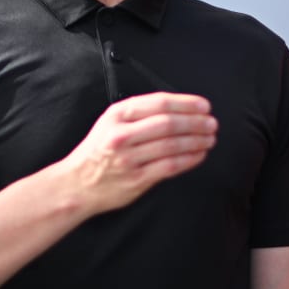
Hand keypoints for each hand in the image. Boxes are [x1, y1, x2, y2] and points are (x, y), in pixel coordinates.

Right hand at [62, 93, 215, 214]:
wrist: (76, 184)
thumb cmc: (97, 152)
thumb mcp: (110, 122)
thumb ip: (139, 114)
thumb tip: (179, 109)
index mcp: (117, 115)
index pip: (159, 103)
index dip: (186, 103)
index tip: (204, 106)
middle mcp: (122, 135)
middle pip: (168, 124)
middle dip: (196, 122)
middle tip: (211, 123)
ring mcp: (129, 158)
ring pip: (172, 145)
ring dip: (197, 141)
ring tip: (210, 138)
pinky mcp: (137, 179)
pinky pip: (171, 166)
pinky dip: (190, 159)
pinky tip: (199, 154)